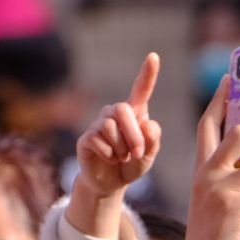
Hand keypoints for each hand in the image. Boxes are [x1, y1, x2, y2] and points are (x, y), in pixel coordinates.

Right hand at [65, 52, 162, 239]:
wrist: (111, 183)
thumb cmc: (132, 165)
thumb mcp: (150, 155)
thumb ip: (153, 139)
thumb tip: (146, 122)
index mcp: (134, 114)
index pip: (140, 90)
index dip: (147, 74)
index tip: (153, 56)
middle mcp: (114, 114)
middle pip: (124, 109)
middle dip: (134, 134)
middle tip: (138, 154)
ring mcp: (98, 124)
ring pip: (112, 128)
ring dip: (122, 149)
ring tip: (121, 158)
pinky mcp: (86, 138)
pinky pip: (99, 141)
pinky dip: (109, 155)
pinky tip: (109, 159)